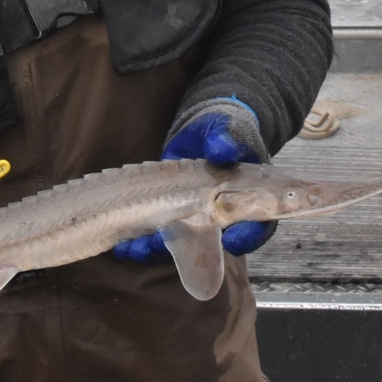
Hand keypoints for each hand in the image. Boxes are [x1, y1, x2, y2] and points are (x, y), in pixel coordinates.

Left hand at [114, 98, 276, 261]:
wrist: (203, 129)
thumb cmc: (223, 129)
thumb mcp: (227, 128)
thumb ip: (226, 137)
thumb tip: (221, 148)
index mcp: (249, 198)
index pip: (257, 225)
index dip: (246, 236)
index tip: (232, 241)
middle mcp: (223, 215)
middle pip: (214, 244)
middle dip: (189, 252)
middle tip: (167, 245)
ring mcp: (194, 217)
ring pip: (181, 242)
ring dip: (159, 248)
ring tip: (137, 248)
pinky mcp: (171, 213)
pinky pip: (159, 231)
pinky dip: (141, 239)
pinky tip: (123, 243)